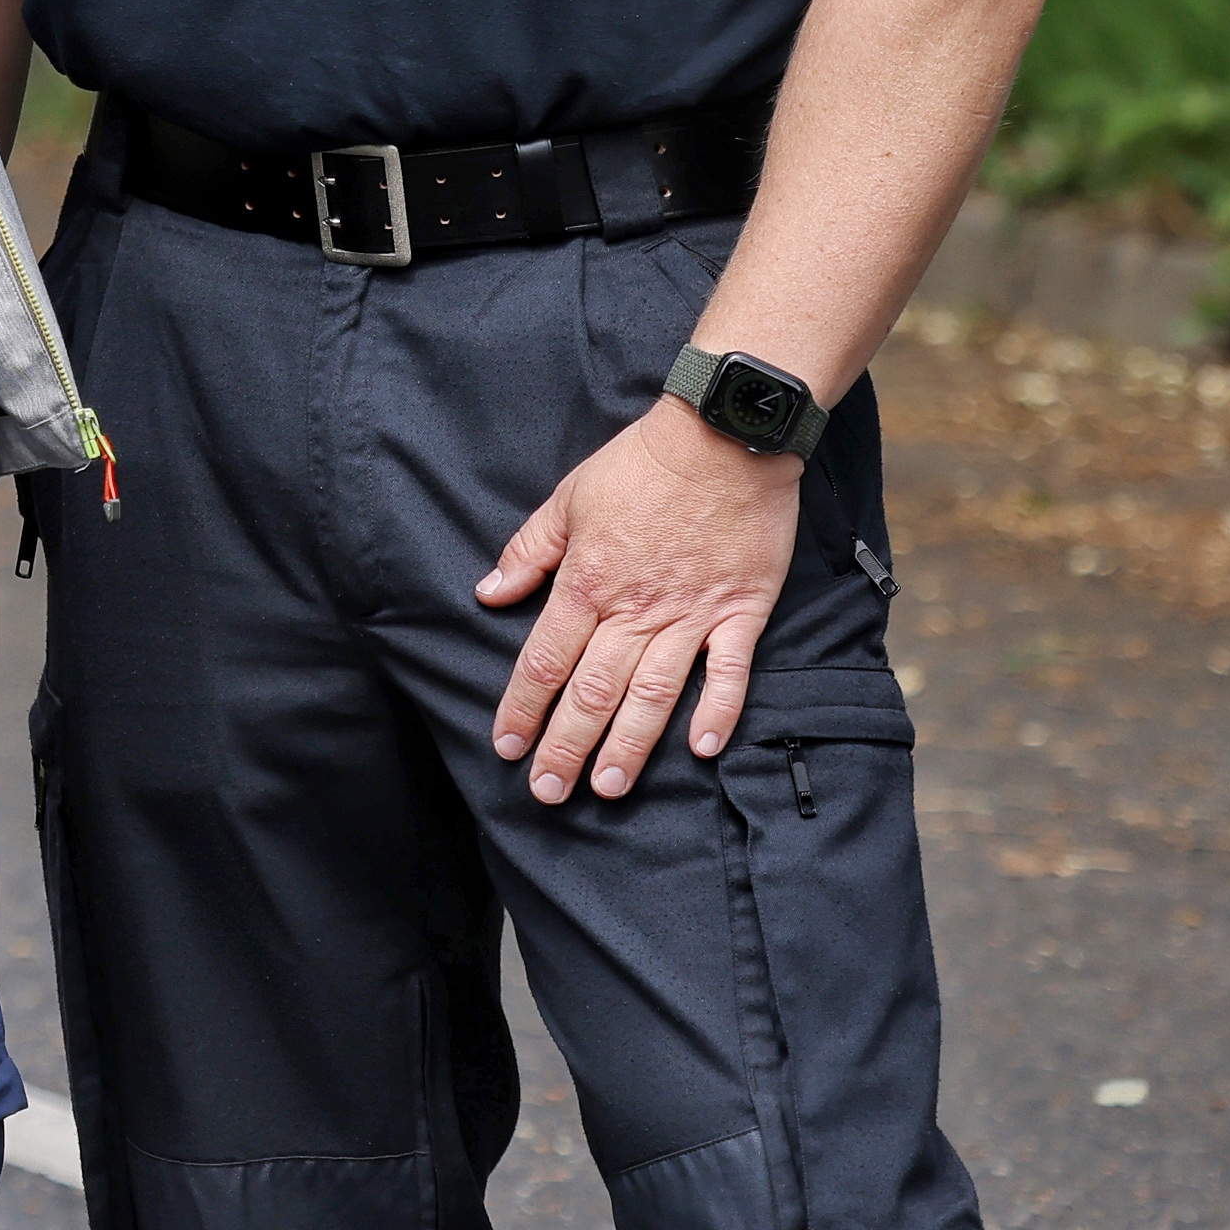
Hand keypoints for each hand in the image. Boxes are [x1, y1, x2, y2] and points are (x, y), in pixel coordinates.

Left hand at [475, 398, 801, 802]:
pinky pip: (728, 673)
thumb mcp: (568, 499)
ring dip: (629, 746)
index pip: (545, 659)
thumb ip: (528, 552)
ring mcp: (691, 614)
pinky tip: (703, 749)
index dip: (523, 707)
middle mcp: (635, 608)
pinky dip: (718, 712)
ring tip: (608, 786)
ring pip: (653, 694)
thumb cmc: (640, 466)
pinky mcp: (741, 612)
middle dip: (566, 745)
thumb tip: (489, 593)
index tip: (507, 746)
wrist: (721, 437)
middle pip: (593, 691)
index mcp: (587, 582)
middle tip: (548, 793)